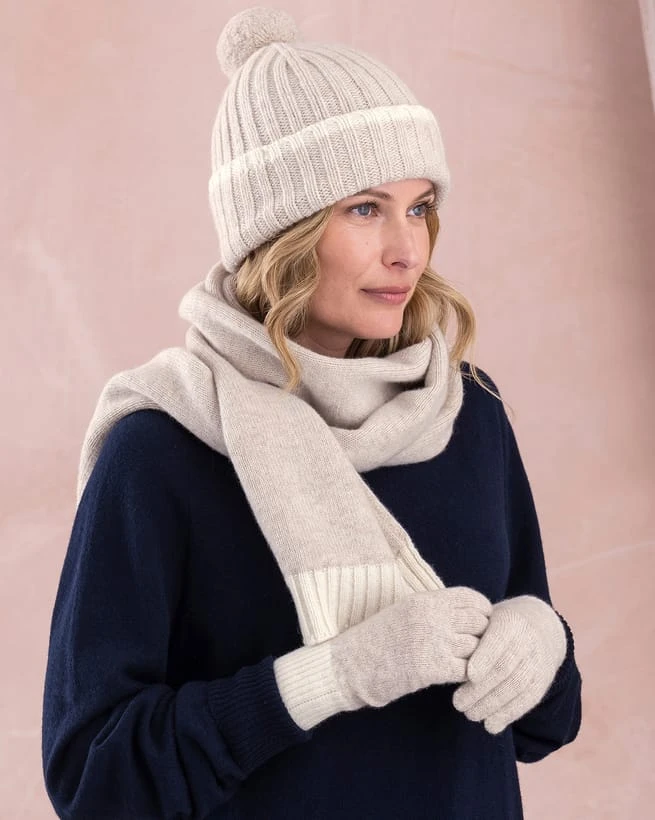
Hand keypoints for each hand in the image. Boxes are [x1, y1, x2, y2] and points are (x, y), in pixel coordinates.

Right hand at [275, 586, 491, 729]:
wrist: (352, 665)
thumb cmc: (378, 639)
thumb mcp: (404, 610)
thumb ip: (433, 608)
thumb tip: (465, 612)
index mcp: (425, 599)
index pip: (472, 598)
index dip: (482, 611)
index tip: (481, 624)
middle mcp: (432, 616)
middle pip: (480, 623)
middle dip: (484, 636)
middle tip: (478, 650)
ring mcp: (434, 641)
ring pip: (477, 647)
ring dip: (477, 658)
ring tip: (468, 666)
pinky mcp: (434, 667)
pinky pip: (467, 670)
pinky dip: (468, 676)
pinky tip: (459, 679)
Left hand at [452, 595, 566, 734]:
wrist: (540, 626)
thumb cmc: (497, 623)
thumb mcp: (484, 619)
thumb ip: (470, 634)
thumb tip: (445, 654)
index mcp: (510, 620)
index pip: (498, 639)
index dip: (485, 658)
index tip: (469, 674)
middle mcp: (527, 640)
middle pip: (505, 668)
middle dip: (481, 689)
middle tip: (458, 703)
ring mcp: (538, 662)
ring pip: (517, 686)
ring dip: (492, 705)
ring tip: (470, 714)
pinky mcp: (542, 681)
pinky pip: (528, 700)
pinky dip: (508, 714)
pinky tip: (490, 725)